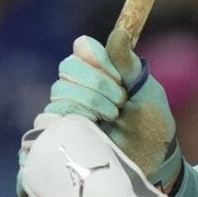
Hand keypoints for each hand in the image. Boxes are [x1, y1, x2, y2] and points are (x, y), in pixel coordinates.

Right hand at [44, 27, 182, 190]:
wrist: (153, 163)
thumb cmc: (152, 125)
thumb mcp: (148, 93)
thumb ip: (129, 65)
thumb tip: (118, 32)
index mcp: (99, 72)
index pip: (81, 50)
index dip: (98, 62)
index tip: (120, 79)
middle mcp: (79, 89)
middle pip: (67, 71)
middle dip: (97, 86)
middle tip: (120, 104)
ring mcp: (67, 112)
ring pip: (58, 96)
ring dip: (87, 105)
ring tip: (110, 120)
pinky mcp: (60, 136)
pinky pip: (44, 123)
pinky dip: (65, 123)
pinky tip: (88, 129)